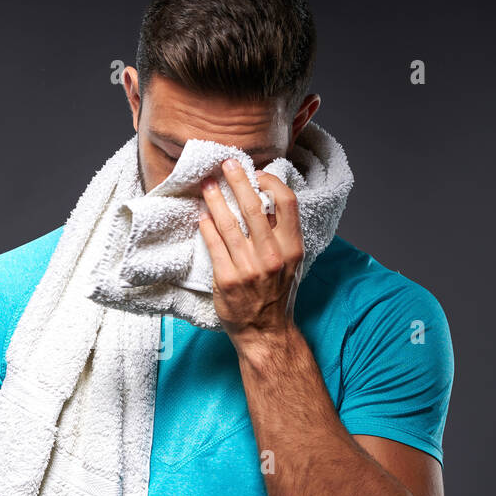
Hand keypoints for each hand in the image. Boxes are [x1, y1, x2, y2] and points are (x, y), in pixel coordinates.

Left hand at [198, 158, 303, 349]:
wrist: (265, 331)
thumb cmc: (277, 293)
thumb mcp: (291, 263)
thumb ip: (282, 234)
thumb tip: (266, 199)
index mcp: (293, 248)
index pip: (287, 202)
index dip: (272, 182)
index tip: (257, 174)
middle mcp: (272, 256)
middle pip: (254, 207)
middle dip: (237, 180)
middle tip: (226, 164)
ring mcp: (249, 268)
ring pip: (229, 223)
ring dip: (215, 200)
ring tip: (207, 186)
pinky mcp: (227, 280)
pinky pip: (214, 245)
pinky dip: (207, 227)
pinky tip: (202, 217)